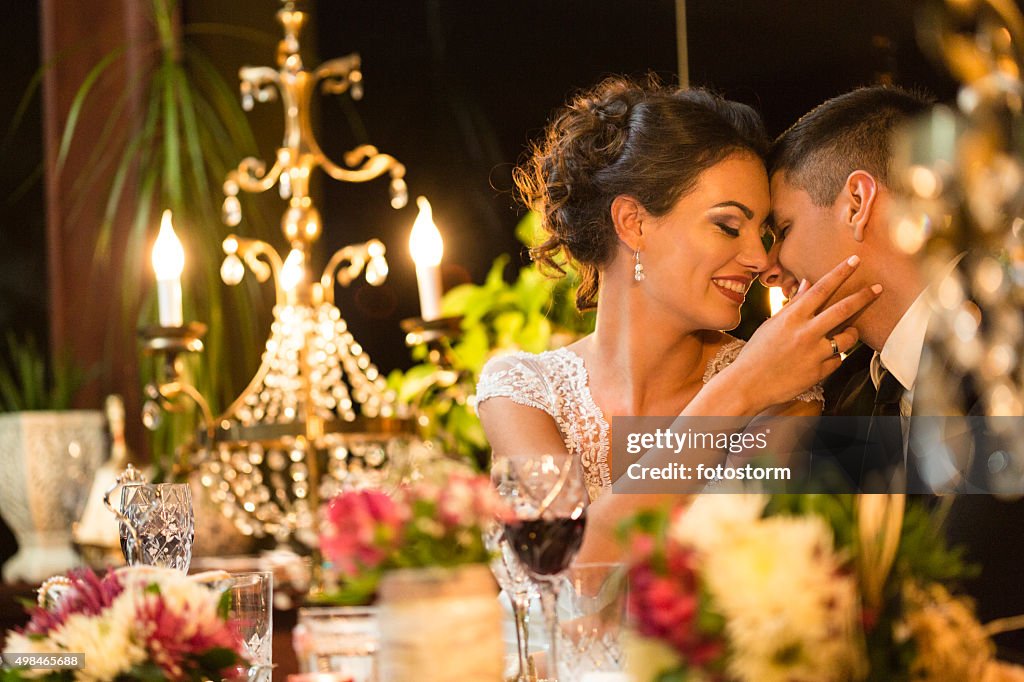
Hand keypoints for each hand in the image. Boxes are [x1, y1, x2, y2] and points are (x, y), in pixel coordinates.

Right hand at [718, 255, 879, 410]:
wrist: (748, 384)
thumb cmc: (756, 353)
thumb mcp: (772, 324)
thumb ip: (794, 304)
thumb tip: (808, 283)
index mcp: (792, 318)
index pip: (821, 289)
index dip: (840, 273)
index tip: (855, 261)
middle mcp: (806, 333)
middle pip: (843, 309)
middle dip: (863, 296)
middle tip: (878, 288)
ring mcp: (814, 354)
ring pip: (847, 338)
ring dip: (852, 333)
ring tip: (849, 332)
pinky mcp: (819, 373)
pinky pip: (836, 360)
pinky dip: (833, 357)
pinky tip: (821, 358)